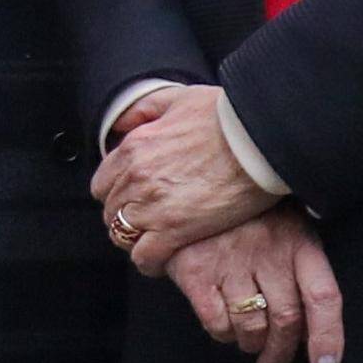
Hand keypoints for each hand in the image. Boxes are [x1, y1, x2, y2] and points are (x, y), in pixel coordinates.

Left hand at [91, 83, 269, 272]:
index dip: (116, 193)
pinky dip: (149, 262)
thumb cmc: (228, 117)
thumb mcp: (178, 99)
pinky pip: (146, 257)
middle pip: (110, 210)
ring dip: (135, 240)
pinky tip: (162, 261)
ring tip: (154, 242)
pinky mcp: (176, 229)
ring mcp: (152, 205)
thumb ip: (145, 110)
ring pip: (122, 235)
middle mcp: (135, 178)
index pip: (102, 183)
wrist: (261, 139)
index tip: (131, 199)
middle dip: (124, 217)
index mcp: (133, 148)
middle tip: (146, 222)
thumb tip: (125, 124)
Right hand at [171, 208, 345, 362]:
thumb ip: (299, 269)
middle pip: (286, 320)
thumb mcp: (286, 227)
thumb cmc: (248, 215)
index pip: (324, 298)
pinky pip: (215, 321)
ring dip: (250, 344)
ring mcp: (230, 261)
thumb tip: (309, 329)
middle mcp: (268, 252)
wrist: (192, 182)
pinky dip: (222, 333)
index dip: (328, 339)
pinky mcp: (195, 270)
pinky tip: (223, 325)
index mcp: (298, 242)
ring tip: (247, 341)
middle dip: (281, 354)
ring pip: (250, 326)